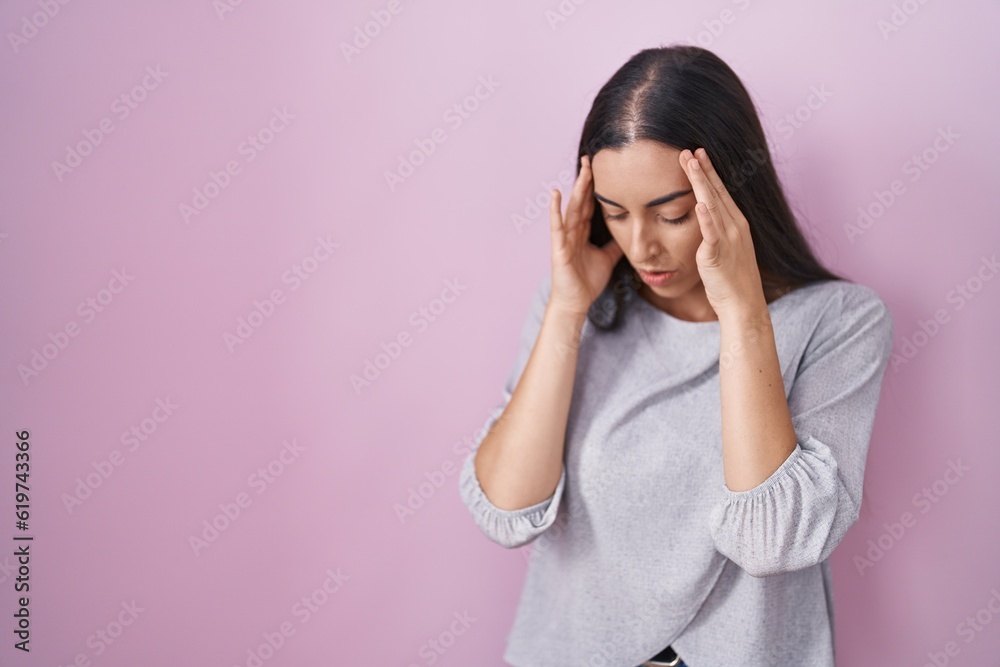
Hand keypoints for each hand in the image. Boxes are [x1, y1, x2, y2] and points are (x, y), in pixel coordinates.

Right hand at [548, 155, 623, 316]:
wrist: (575, 303)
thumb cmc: (587, 282)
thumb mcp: (607, 259)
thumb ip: (614, 245)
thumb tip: (629, 233)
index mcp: (582, 233)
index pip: (589, 205)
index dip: (595, 187)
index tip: (601, 168)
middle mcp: (572, 232)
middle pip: (580, 201)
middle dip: (586, 180)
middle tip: (591, 158)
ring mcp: (564, 238)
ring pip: (572, 208)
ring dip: (576, 188)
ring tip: (582, 169)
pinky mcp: (559, 248)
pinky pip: (557, 226)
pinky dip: (555, 210)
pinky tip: (555, 194)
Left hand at [679, 147, 766, 318]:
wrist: (743, 304)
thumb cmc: (731, 279)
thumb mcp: (726, 248)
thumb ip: (716, 231)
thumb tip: (704, 216)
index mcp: (736, 223)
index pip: (720, 192)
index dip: (708, 172)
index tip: (698, 154)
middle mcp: (734, 226)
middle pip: (716, 192)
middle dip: (702, 169)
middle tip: (690, 149)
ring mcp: (727, 239)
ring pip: (712, 205)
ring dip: (701, 183)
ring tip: (690, 163)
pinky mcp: (717, 255)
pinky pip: (711, 234)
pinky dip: (706, 218)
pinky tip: (699, 203)